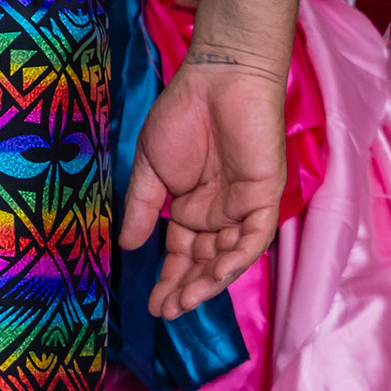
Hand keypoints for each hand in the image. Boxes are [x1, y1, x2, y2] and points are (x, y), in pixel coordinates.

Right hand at [122, 52, 286, 314]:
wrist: (217, 79)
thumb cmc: (182, 114)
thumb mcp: (151, 167)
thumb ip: (142, 208)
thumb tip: (127, 246)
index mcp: (193, 206)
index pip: (182, 253)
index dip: (169, 278)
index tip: (150, 305)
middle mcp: (219, 213)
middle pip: (205, 262)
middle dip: (186, 288)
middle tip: (166, 311)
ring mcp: (242, 206)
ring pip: (229, 257)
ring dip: (209, 283)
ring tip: (183, 303)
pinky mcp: (263, 197)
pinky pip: (253, 237)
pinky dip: (236, 260)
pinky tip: (213, 278)